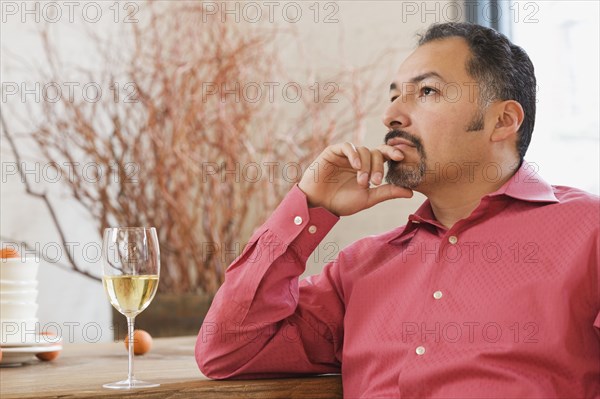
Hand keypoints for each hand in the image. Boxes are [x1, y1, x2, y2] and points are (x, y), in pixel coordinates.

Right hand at [298, 142, 413, 215]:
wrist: (319, 205)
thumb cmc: (341, 203)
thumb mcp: (367, 199)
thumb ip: (387, 192)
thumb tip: (411, 192)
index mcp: (368, 168)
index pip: (384, 155)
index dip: (393, 153)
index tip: (402, 157)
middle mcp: (358, 159)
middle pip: (376, 152)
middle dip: (378, 167)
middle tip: (375, 182)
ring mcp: (346, 155)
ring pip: (363, 150)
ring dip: (366, 166)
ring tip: (362, 182)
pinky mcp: (333, 152)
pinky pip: (347, 146)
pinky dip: (354, 154)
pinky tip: (355, 166)